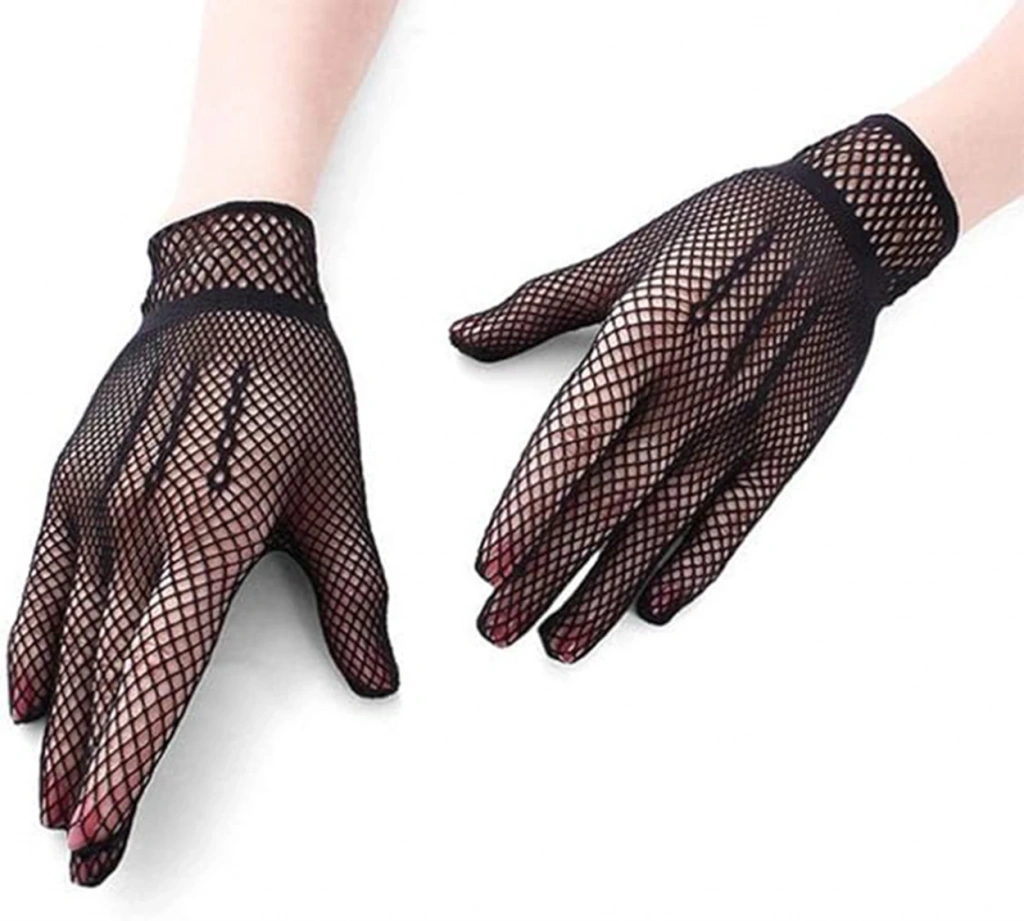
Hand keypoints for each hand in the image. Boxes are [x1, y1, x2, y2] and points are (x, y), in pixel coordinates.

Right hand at [7, 202, 397, 884]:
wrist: (233, 293)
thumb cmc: (297, 387)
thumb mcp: (340, 491)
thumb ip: (353, 594)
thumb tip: (380, 679)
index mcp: (212, 532)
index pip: (163, 669)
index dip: (133, 755)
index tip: (106, 825)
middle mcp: (139, 524)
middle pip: (106, 671)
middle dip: (91, 769)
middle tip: (82, 846)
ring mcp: (94, 501)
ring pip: (66, 636)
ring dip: (59, 725)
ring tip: (50, 798)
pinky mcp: (70, 479)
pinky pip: (37, 580)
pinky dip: (28, 644)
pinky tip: (25, 697)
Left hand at [451, 115, 956, 663]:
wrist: (843, 222)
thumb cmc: (724, 234)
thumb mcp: (626, 255)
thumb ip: (538, 305)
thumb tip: (462, 333)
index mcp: (644, 338)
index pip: (571, 442)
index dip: (527, 509)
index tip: (489, 567)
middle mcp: (692, 391)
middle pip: (605, 500)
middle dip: (547, 573)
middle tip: (500, 627)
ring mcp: (743, 424)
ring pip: (662, 524)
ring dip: (609, 590)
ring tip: (562, 641)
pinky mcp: (787, 444)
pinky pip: (737, 518)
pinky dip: (697, 566)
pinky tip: (657, 608)